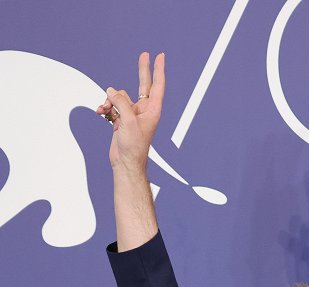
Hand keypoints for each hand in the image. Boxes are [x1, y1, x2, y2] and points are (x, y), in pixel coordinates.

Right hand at [97, 52, 164, 172]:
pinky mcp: (122, 119)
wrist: (125, 162)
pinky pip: (112, 105)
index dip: (158, 70)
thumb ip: (121, 102)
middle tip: (145, 54)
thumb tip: (111, 91)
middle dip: (142, 70)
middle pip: (143, 84)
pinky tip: (100, 111)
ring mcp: (132, 114)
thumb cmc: (133, 146)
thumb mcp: (128, 120)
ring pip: (120, 96)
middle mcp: (144, 110)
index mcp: (152, 110)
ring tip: (105, 109)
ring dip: (110, 100)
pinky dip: (105, 107)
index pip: (157, 85)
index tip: (160, 57)